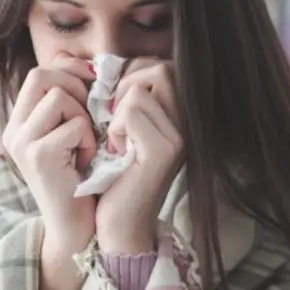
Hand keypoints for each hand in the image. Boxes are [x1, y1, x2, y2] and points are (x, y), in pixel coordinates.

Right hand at [2, 54, 96, 289]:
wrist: (77, 228)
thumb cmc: (82, 179)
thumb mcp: (72, 133)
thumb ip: (71, 101)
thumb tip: (83, 62)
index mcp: (19, 121)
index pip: (40, 71)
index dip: (70, 71)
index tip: (92, 87)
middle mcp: (13, 129)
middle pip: (42, 74)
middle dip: (76, 88)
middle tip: (90, 116)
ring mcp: (21, 142)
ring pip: (59, 96)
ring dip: (84, 116)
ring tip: (86, 143)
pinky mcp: (37, 156)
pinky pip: (74, 124)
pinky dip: (89, 140)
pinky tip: (86, 161)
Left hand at [96, 58, 184, 254]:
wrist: (118, 224)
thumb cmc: (112, 176)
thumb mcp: (120, 130)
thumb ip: (123, 98)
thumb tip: (102, 65)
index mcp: (178, 116)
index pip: (160, 66)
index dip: (130, 75)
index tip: (115, 106)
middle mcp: (187, 123)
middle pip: (158, 69)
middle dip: (125, 86)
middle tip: (113, 119)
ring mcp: (179, 136)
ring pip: (140, 89)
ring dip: (117, 112)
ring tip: (117, 140)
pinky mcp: (164, 150)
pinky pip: (131, 111)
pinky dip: (115, 128)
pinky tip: (117, 152)